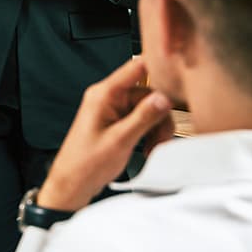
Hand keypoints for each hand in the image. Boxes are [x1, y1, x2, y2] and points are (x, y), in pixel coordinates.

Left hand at [37, 58, 173, 211]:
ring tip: (152, 148)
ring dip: (156, 128)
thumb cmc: (86, 164)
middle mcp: (108, 97)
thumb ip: (144, 117)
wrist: (73, 184)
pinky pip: (141, 119)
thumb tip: (164, 98)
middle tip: (161, 138)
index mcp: (104, 94)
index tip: (179, 79)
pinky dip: (149, 133)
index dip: (159, 67)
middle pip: (148, 93)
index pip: (136, 67)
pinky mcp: (116, 121)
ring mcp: (113, 109)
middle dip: (159, 116)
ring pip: (148, 108)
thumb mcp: (120, 140)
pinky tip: (147, 147)